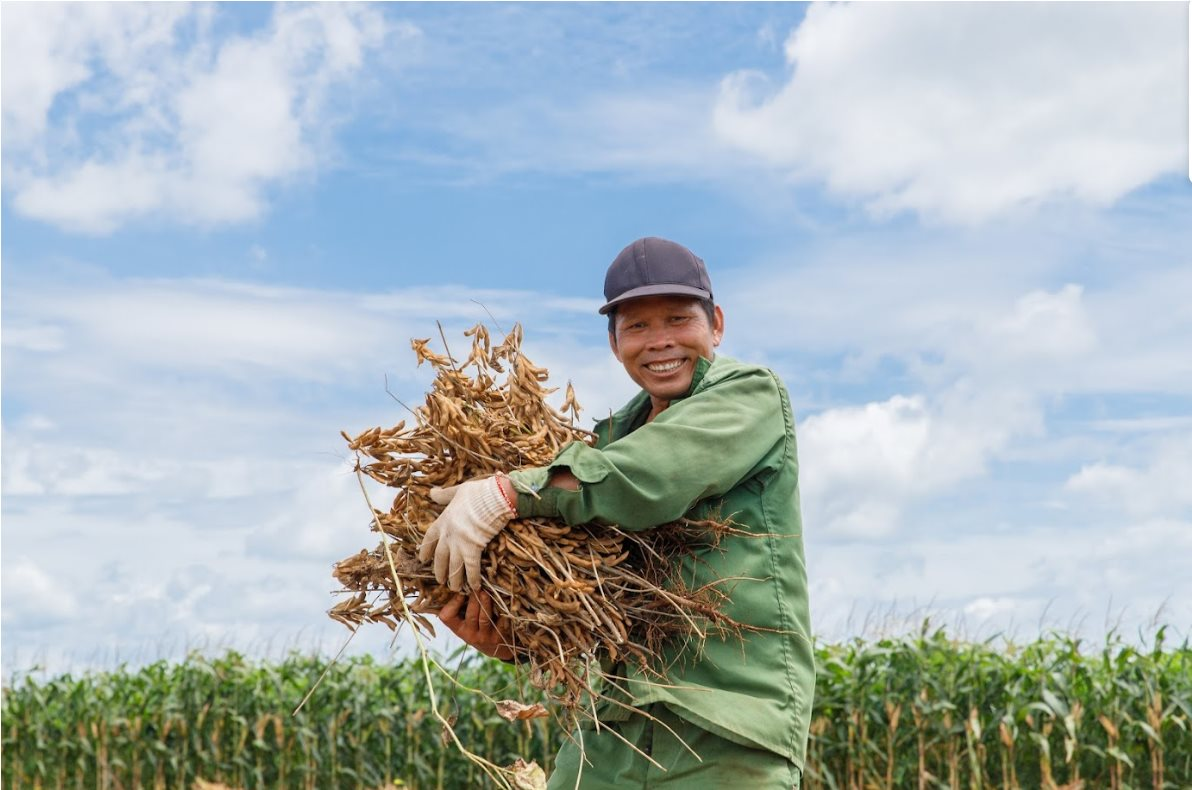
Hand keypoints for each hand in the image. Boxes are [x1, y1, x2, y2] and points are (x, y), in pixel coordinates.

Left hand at [417, 475, 516, 590]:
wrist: (493, 498)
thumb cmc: (477, 492)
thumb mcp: (457, 491)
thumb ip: (444, 495)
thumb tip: (431, 492)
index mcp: (443, 521)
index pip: (429, 538)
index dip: (425, 550)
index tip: (423, 559)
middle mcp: (448, 535)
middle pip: (440, 557)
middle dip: (439, 570)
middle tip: (440, 579)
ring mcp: (460, 544)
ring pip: (453, 567)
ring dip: (453, 579)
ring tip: (454, 588)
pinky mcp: (474, 550)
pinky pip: (472, 569)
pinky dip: (472, 579)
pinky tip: (474, 587)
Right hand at [438, 591, 515, 660]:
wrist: (496, 649)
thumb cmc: (478, 628)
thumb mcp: (465, 623)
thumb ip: (462, 608)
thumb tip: (462, 582)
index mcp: (458, 629)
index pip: (447, 617)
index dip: (453, 603)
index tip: (461, 592)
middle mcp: (469, 635)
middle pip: (470, 615)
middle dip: (474, 599)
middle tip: (477, 586)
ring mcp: (484, 637)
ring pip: (484, 618)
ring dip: (485, 603)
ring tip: (486, 592)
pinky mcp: (498, 637)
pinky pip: (500, 622)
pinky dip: (502, 611)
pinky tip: (502, 602)